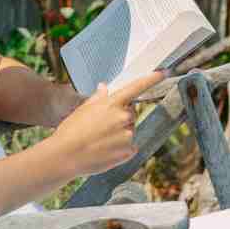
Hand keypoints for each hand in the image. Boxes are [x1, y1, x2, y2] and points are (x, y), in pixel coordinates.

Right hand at [49, 71, 166, 177]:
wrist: (65, 156)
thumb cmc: (71, 130)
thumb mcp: (83, 109)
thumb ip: (98, 97)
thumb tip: (104, 87)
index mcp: (112, 103)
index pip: (137, 87)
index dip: (152, 78)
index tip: (164, 72)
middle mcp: (124, 118)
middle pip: (131, 113)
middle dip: (120, 118)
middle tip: (101, 126)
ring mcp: (127, 135)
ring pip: (129, 131)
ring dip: (120, 134)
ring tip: (100, 141)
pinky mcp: (128, 152)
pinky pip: (130, 147)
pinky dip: (121, 149)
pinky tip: (105, 151)